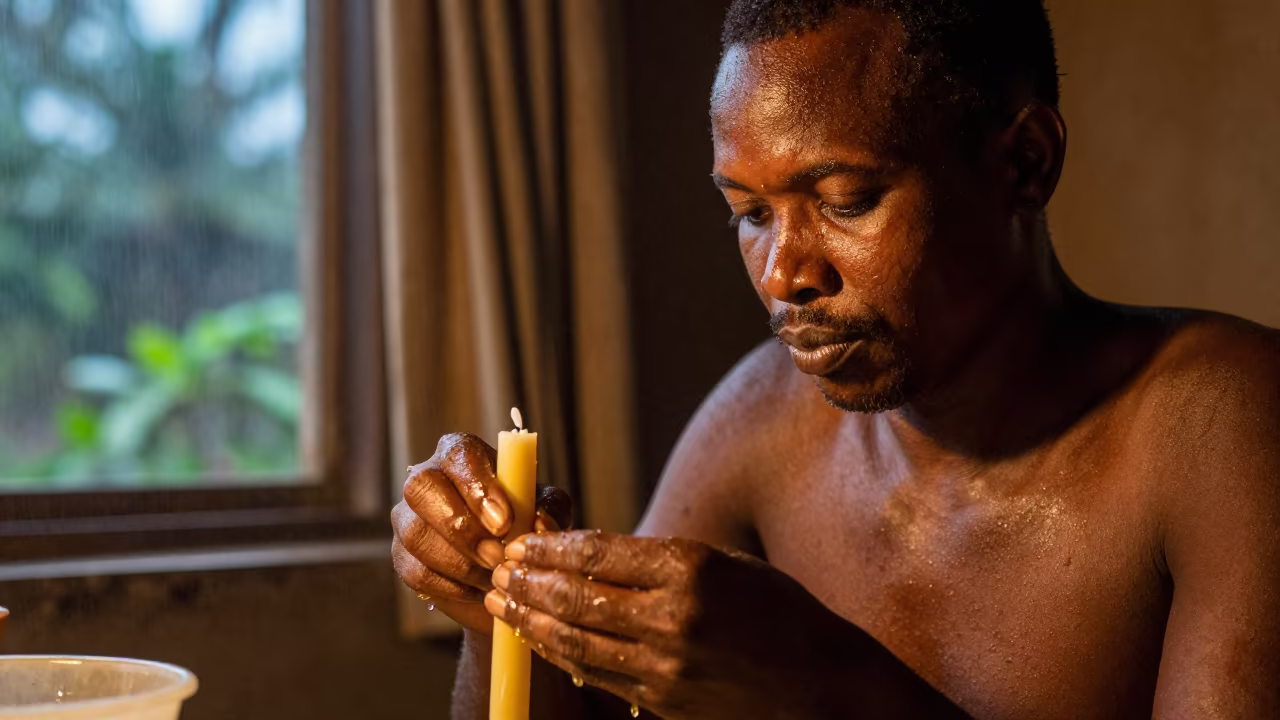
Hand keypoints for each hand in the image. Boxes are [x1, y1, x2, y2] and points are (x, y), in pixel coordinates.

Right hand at [391, 432, 571, 634]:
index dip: (477, 487)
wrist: (506, 572)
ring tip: (495, 576)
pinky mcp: (401, 555)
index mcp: (462, 455)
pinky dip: (452, 586)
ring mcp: (408, 517)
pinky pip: (416, 571)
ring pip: (416, 534)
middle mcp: (427, 477)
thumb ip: (548, 509)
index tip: (504, 522)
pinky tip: (478, 589)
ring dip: (460, 563)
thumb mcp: (545, 511)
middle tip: (497, 556)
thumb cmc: (525, 525)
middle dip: (462, 527)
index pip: (459, 455)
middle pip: (421, 487)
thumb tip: (540, 523)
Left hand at [484, 530, 854, 719]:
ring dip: (532, 619)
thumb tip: (590, 554)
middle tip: (499, 567)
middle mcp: (674, 617)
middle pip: (578, 596)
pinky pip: (598, 675)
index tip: (523, 540)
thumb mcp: (726, 564)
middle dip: (529, 581)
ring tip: (504, 602)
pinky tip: (540, 639)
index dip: (551, 546)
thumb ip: (662, 561)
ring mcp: (667, 665)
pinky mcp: (663, 701)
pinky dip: (562, 654)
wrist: (819, 685)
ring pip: (578, 639)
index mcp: (691, 568)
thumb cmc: (776, 612)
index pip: (599, 552)